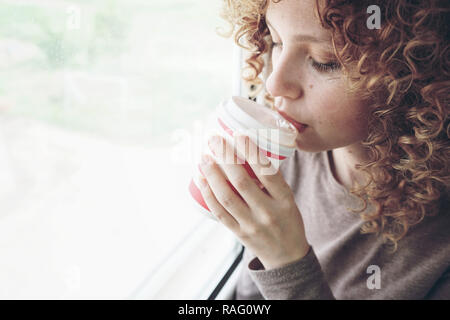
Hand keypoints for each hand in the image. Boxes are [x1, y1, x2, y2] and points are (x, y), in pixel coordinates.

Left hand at [198, 134, 309, 269]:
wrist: (287, 257)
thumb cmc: (287, 220)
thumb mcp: (288, 199)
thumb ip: (271, 180)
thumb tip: (247, 151)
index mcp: (284, 200)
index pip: (267, 171)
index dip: (251, 151)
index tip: (238, 135)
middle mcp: (268, 212)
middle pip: (241, 182)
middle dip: (225, 158)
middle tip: (214, 140)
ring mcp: (251, 224)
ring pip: (226, 197)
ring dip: (212, 174)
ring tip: (204, 157)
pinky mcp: (238, 233)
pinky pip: (219, 212)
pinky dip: (208, 194)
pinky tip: (201, 179)